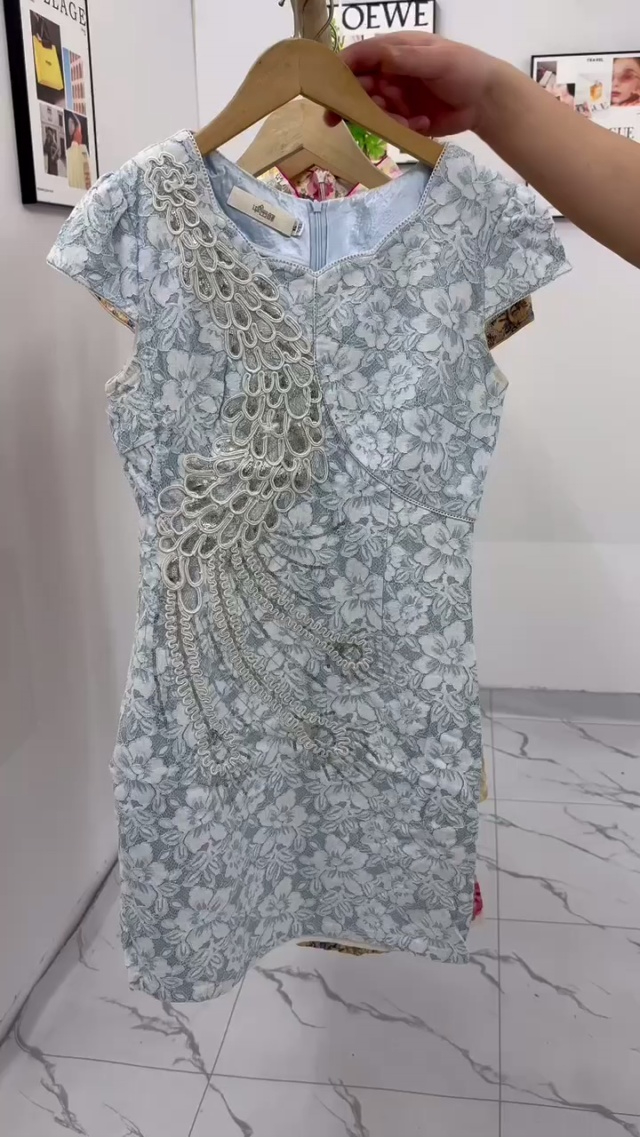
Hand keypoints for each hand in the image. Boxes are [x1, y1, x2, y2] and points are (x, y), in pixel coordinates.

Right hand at [329, 32, 503, 136]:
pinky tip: (422, 124)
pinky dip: (402, 129)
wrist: (486, 100)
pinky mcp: (406, 118)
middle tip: (343, 119)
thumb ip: (404, 58)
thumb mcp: (435, 58)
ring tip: (409, 121)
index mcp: (396, 51)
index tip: (327, 88)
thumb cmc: (464, 69)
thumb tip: (375, 57)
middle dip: (354, 103)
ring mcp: (398, 96)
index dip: (341, 70)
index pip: (361, 57)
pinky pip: (391, 126)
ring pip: (374, 111)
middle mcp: (392, 73)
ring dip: (384, 119)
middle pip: (360, 87)